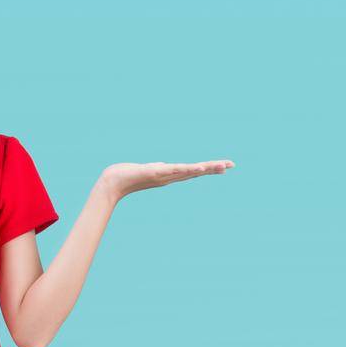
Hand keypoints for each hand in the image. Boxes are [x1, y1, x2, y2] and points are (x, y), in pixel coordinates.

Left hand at [99, 159, 234, 203]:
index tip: (225, 166)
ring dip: (206, 169)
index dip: (209, 168)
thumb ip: (157, 169)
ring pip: (190, 171)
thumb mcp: (148, 170)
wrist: (113, 182)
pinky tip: (200, 168)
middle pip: (196, 171)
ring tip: (222, 166)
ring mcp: (165, 175)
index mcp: (170, 175)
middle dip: (214, 168)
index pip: (193, 170)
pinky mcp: (157, 172)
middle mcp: (170, 176)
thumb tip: (162, 166)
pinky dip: (189, 170)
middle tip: (232, 164)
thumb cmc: (128, 176)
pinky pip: (176, 171)